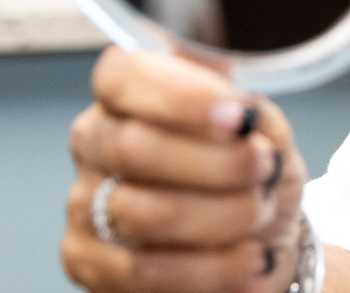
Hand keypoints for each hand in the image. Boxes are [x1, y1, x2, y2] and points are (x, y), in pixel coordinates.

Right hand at [62, 47, 307, 292]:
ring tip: (261, 212)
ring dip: (222, 217)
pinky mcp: (86, 261)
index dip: (180, 97)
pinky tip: (249, 260)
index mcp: (128, 92)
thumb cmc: (252, 171)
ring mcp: (84, 203)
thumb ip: (247, 107)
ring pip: (144, 213)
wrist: (258, 238)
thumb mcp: (263, 128)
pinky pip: (144, 273)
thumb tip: (237, 105)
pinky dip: (212, 269)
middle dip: (218, 164)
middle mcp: (95, 141)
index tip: (240, 118)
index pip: (122, 78)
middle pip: (134, 148)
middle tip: (265, 169)